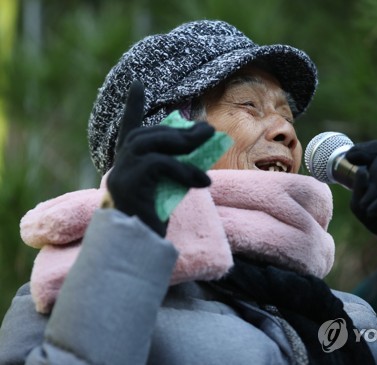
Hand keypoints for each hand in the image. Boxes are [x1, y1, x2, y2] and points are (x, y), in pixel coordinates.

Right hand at [106, 80, 213, 235]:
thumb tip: (202, 140)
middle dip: (180, 130)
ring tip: (209, 143)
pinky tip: (204, 181)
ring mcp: (121, 172)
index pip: (128, 128)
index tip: (137, 82)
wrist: (139, 247)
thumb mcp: (169, 186)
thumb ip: (176, 163)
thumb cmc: (155, 217)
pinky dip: (184, 170)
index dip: (132, 105)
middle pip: (148, 134)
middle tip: (209, 130)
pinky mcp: (128, 183)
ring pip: (151, 144)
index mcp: (128, 163)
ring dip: (184, 143)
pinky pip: (160, 165)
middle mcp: (120, 164)